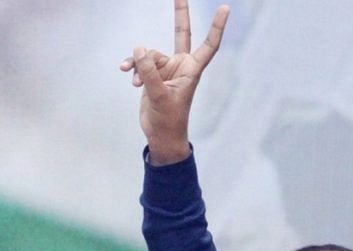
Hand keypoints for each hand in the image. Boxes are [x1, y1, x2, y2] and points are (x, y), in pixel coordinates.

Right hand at [120, 0, 229, 164]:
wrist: (161, 135)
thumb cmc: (168, 120)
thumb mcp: (158, 95)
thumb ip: (149, 72)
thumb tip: (138, 48)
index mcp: (192, 70)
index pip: (209, 45)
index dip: (216, 27)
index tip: (225, 8)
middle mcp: (181, 66)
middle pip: (180, 34)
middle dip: (180, 14)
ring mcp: (167, 69)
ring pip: (150, 54)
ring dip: (139, 64)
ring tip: (134, 80)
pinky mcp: (153, 75)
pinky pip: (140, 62)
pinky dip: (133, 68)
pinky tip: (127, 76)